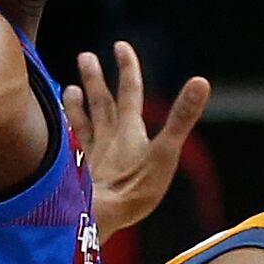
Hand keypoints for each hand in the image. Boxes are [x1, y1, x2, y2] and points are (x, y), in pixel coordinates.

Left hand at [66, 42, 208, 235]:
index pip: (130, 92)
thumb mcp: (166, 153)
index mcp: (130, 132)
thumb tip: (201, 81)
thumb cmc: (134, 189)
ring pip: (83, 123)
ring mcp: (91, 156)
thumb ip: (181, 118)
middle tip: (85, 56)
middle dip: (95, 79)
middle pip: (101, 103)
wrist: (97, 217)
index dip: (127, 68)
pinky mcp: (80, 174)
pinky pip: (71, 148)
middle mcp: (108, 139)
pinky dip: (67, 136)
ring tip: (68, 89)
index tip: (120, 46)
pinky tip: (63, 134)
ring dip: (76, 105)